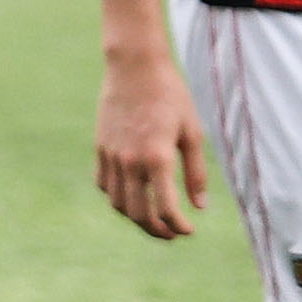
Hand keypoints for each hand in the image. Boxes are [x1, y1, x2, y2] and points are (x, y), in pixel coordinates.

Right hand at [94, 53, 208, 239]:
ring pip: (118, 204)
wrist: (134, 67)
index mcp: (157, 157)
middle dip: (156, 230)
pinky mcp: (101, 149)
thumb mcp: (192, 132)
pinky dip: (118, 197)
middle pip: (139, 214)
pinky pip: (105, 185)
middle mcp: (131, 162)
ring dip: (136, 217)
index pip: (165, 208)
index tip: (188, 231)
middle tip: (171, 234)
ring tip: (152, 218)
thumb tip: (200, 206)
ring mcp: (111, 157)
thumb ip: (196, 172)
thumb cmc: (170, 96)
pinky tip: (132, 194)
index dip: (178, 226)